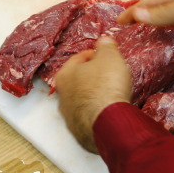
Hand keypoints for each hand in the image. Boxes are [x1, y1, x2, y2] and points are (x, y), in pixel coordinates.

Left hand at [53, 36, 131, 152]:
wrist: (109, 122)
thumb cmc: (106, 85)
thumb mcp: (110, 57)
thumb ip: (106, 46)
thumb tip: (103, 40)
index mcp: (64, 75)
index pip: (79, 58)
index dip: (94, 54)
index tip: (106, 56)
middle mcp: (62, 97)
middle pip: (78, 81)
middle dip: (93, 77)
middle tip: (109, 74)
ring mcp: (70, 117)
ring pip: (82, 101)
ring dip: (94, 97)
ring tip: (111, 95)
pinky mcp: (80, 133)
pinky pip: (90, 118)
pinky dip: (98, 113)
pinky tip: (109, 112)